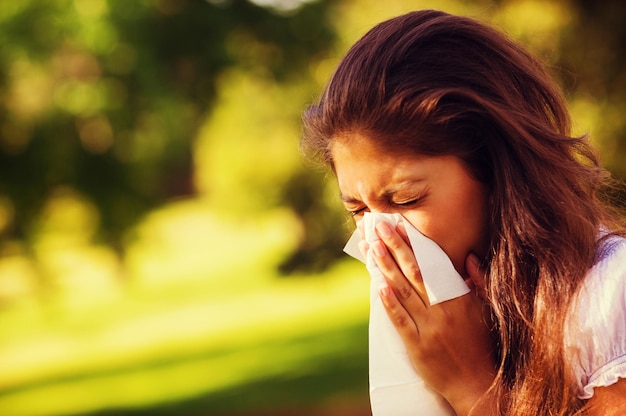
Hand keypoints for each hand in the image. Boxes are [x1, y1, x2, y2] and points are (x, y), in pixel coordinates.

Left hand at [370, 220, 496, 415]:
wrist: (477, 383)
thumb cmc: (482, 344)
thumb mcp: (486, 309)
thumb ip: (479, 281)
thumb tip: (470, 257)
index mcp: (459, 298)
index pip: (432, 264)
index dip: (414, 244)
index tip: (400, 226)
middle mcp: (443, 310)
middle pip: (414, 272)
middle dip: (395, 246)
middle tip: (379, 226)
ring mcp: (429, 328)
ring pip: (403, 292)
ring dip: (386, 267)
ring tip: (372, 247)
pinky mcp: (418, 346)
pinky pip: (401, 321)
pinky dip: (390, 304)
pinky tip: (378, 286)